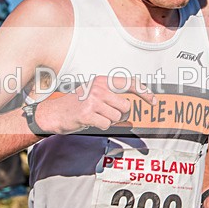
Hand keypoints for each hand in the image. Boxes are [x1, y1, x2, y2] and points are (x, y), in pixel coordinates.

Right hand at [34, 76, 155, 134]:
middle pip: (126, 107)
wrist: (55, 113)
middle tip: (106, 114)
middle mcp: (98, 88)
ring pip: (117, 118)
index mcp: (102, 81)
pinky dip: (101, 126)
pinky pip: (106, 125)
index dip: (145, 92)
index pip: (130, 83)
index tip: (154, 101)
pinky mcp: (87, 114)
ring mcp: (93, 100)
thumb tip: (133, 107)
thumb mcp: (94, 93)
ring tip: (96, 117)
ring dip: (109, 121)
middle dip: (120, 115)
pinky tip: (90, 121)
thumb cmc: (78, 105)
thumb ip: (112, 96)